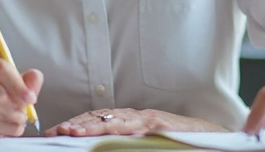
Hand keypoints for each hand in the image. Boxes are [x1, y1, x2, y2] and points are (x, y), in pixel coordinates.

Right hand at [0, 56, 42, 140]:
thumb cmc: (0, 89)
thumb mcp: (17, 80)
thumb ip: (30, 80)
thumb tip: (33, 82)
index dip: (18, 86)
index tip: (31, 99)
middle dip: (14, 110)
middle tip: (24, 115)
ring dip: (9, 124)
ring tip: (18, 123)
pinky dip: (0, 133)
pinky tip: (5, 128)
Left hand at [45, 108, 224, 136]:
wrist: (210, 136)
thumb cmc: (178, 142)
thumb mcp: (145, 143)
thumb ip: (125, 142)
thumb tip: (98, 147)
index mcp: (130, 122)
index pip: (97, 120)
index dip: (76, 125)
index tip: (55, 132)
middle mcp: (135, 117)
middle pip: (99, 117)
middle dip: (75, 124)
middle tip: (54, 132)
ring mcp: (146, 119)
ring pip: (112, 120)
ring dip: (89, 125)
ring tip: (70, 131)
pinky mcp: (159, 124)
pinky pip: (134, 126)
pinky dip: (117, 127)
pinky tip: (103, 130)